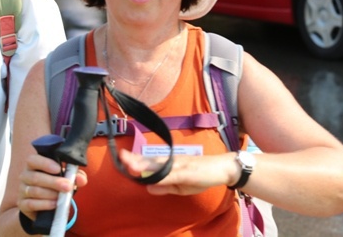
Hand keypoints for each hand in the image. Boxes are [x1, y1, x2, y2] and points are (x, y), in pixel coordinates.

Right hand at [17, 153, 87, 218]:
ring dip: (50, 194)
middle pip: (35, 177)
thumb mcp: (66, 178)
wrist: (44, 204)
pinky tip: (54, 204)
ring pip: (34, 191)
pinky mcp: (22, 204)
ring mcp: (22, 190)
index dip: (44, 163)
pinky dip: (44, 204)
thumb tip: (82, 180)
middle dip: (53, 182)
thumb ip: (74, 176)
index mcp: (34, 165)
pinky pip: (31, 204)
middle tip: (67, 186)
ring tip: (62, 197)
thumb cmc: (55, 185)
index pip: (33, 160)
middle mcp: (25, 176)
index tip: (58, 168)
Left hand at [119, 149, 236, 195]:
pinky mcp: (188, 171)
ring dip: (145, 165)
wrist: (222, 168)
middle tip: (121, 156)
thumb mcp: (180, 185)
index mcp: (169, 164)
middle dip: (136, 159)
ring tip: (131, 165)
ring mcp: (180, 165)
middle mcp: (173, 161)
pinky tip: (154, 177)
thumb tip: (147, 187)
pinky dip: (163, 175)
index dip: (136, 159)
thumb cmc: (201, 175)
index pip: (150, 161)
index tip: (122, 156)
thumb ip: (164, 185)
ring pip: (160, 165)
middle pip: (151, 160)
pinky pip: (173, 174)